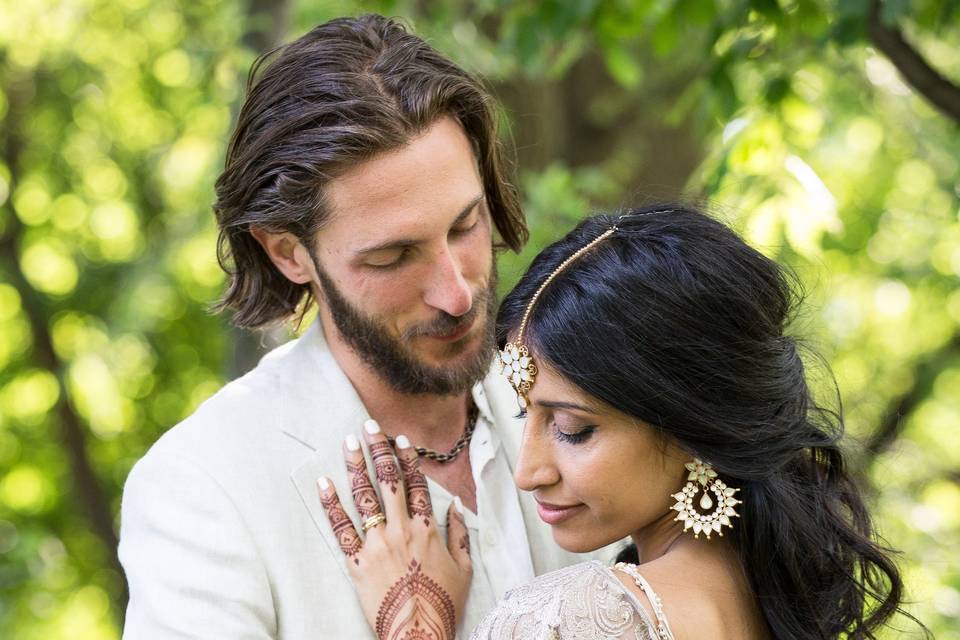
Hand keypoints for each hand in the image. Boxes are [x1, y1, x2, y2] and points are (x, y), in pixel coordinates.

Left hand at [318, 420, 472, 639]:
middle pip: (389, 481)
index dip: (408, 460)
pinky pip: (341, 528)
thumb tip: (457, 508)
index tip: (401, 440)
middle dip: (378, 451)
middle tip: (369, 427)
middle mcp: (402, 530)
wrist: (419, 632)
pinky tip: (323, 482)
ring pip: (365, 497)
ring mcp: (378, 544)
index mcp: (427, 529)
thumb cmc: (442, 603)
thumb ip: (459, 535)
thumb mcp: (464, 568)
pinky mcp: (358, 561)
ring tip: (348, 444)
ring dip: (356, 466)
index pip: (417, 485)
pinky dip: (331, 504)